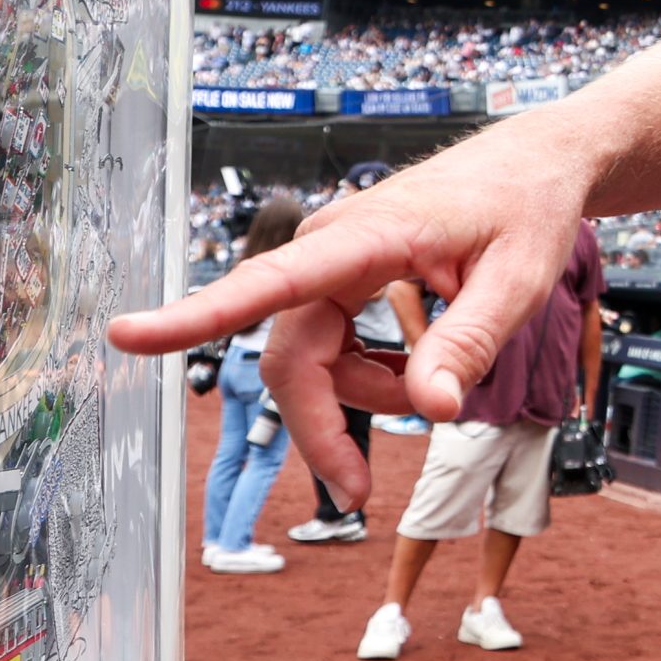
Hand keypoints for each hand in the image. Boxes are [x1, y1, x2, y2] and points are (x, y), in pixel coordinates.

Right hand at [106, 118, 589, 509]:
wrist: (533, 166)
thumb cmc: (525, 209)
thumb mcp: (518, 280)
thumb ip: (470, 343)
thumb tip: (430, 411)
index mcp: (367, 235)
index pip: (270, 284)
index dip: (197, 316)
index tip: (127, 334)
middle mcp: (333, 248)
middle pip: (294, 358)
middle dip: (322, 427)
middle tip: (361, 494)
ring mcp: (334, 264)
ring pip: (313, 360)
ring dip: (363, 395)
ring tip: (439, 386)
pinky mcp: (344, 279)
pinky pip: (334, 347)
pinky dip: (372, 374)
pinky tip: (419, 366)